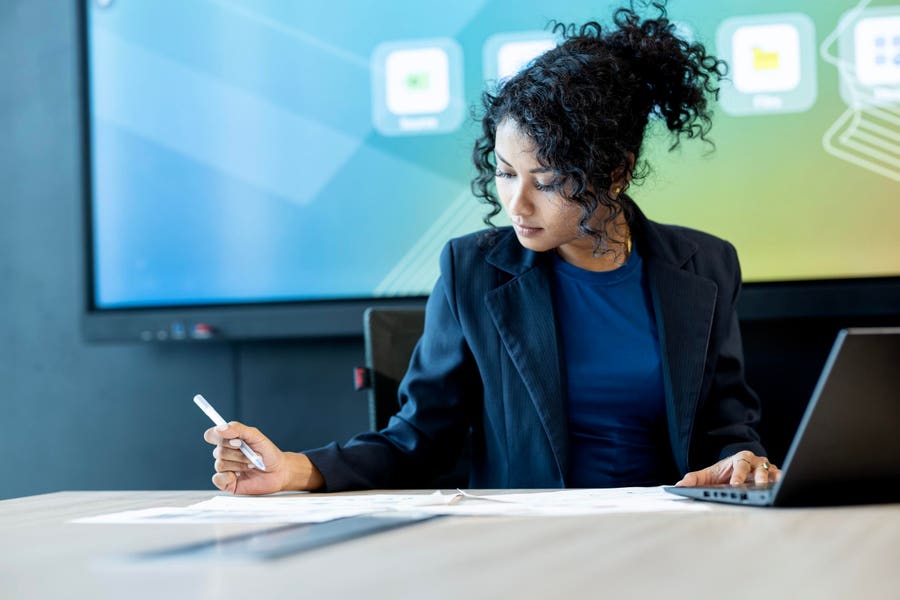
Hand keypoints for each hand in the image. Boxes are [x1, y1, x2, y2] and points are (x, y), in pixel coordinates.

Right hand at [203, 421, 323, 494]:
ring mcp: (225, 469)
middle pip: (218, 451)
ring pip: (220, 464)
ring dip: (239, 464)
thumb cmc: (268, 453)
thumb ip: (238, 429)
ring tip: (252, 465)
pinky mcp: (226, 483)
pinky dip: (228, 477)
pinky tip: (239, 476)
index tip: (236, 440)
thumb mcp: (256, 436)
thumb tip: (220, 428)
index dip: (219, 436)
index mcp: (229, 440)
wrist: (279, 471)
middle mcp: (224, 454)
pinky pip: (217, 479)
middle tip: (253, 455)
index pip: (211, 435)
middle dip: (239, 453)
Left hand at [674, 450, 781, 486]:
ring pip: (773, 473)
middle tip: (759, 487)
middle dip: (760, 477)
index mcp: (739, 459)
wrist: (733, 475)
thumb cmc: (720, 475)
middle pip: (760, 467)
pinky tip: (782, 492)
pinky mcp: (774, 478)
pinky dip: (781, 485)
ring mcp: (766, 470)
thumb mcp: (705, 476)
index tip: (735, 485)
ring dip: (774, 482)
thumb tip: (678, 486)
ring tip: (772, 491)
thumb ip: (692, 480)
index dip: (739, 475)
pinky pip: (780, 480)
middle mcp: (754, 462)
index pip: (741, 464)